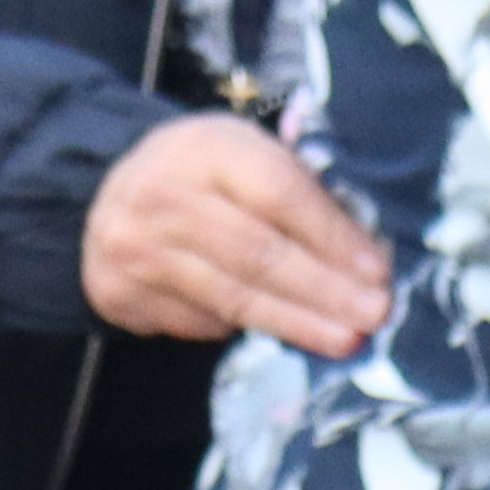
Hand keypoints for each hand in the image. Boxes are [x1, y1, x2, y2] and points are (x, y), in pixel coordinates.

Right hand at [82, 112, 387, 357]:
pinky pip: (199, 322)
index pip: (281, 195)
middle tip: (375, 316)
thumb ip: (304, 191)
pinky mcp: (118, 294)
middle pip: (258, 255)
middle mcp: (161, 197)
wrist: (112, 192)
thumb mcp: (253, 154)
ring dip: (297, 324)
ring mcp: (132, 249)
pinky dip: (245, 329)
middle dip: (325, 292)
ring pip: (231, 297)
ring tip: (346, 341)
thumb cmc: (209, 173)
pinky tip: (282, 331)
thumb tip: (366, 256)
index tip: (377, 271)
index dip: (333, 237)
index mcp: (207, 149)